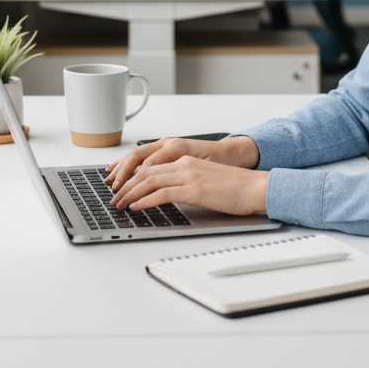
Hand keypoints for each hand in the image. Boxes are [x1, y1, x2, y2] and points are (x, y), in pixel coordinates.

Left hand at [111, 156, 269, 217]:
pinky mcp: (194, 189)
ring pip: (149, 181)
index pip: (151, 166)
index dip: (132, 176)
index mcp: (186, 161)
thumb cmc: (235, 188)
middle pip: (145, 172)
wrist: (254, 187)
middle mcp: (184, 164)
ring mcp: (188, 176)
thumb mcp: (205, 180)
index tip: (121, 186)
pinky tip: (136, 207)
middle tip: (114, 197)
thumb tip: (170, 195)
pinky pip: (162, 193)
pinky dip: (145, 200)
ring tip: (119, 204)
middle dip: (126, 185)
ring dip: (130, 193)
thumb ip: (186, 183)